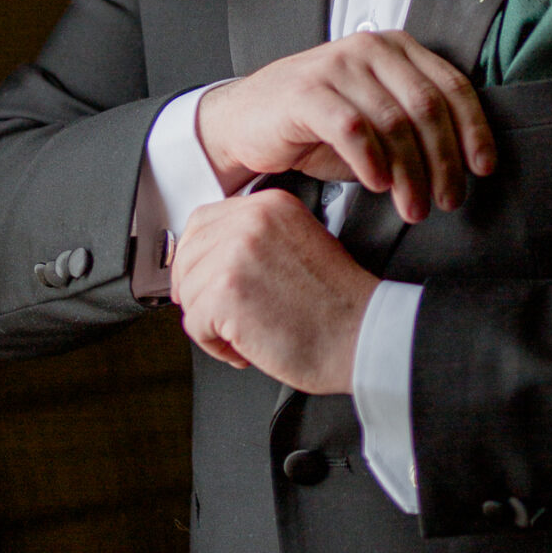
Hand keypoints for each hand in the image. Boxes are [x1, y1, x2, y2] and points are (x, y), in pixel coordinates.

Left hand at [171, 190, 376, 391]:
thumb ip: (254, 241)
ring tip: (246, 335)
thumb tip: (206, 260)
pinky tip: (245, 348)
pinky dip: (215, 346)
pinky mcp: (225, 293)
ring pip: (188, 293)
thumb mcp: (298, 245)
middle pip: (188, 257)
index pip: (203, 221)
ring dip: (211, 324)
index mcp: (270, 205)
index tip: (206, 282)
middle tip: (225, 318)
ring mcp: (235, 254)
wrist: (363, 335)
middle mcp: (251, 221)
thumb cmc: (338, 306)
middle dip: (199, 294)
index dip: (197, 258)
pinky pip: (194, 324)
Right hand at [197, 31, 493, 224]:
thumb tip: (465, 163)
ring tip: (415, 208)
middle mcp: (370, 48)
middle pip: (427, 107)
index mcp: (396, 48)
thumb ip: (415, 126)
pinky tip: (379, 186)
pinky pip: (352, 129)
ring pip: (393, 122)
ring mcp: (336, 66)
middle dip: (443, 160)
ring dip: (411, 174)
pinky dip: (372, 162)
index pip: (451, 85)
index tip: (483, 168)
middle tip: (448, 200)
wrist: (247, 121)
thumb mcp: (376, 119)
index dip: (473, 129)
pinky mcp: (306, 91)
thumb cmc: (317, 124)